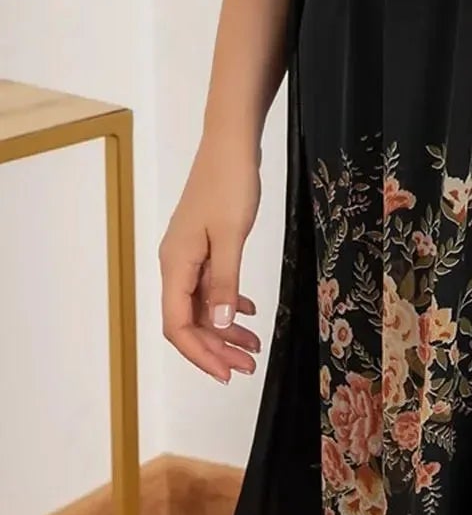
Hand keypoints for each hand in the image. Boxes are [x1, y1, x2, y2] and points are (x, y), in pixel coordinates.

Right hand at [159, 133, 262, 385]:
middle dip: (216, 347)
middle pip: (189, 320)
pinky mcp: (203, 242)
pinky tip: (247, 312)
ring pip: (201, 304)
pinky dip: (227, 301)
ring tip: (253, 347)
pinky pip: (210, 284)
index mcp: (175, 265)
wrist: (231, 142)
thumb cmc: (230, 184)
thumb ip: (225, 282)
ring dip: (224, 328)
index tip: (227, 373)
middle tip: (247, 366)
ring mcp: (189, 253)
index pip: (178, 325)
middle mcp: (175, 263)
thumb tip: (220, 326)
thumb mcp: (231, 236)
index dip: (201, 354)